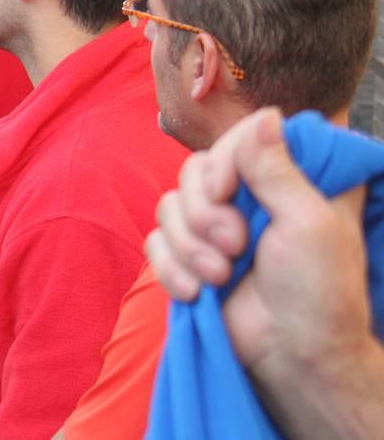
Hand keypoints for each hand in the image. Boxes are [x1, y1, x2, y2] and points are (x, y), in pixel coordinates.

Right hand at [146, 108, 379, 436]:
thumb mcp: (307, 222)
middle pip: (194, 172)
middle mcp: (247, 199)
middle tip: (235, 246)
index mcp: (285, 182)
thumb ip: (277, 169)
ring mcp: (214, 229)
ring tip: (220, 277)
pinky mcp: (188, 259)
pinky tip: (195, 293)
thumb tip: (265, 114)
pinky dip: (170, 269)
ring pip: (168, 207)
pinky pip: (154, 244)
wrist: (292, 357)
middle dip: (205, 213)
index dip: (223, 162)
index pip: (236, 141)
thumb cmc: (318, 292)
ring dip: (189, 247)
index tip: (227, 190)